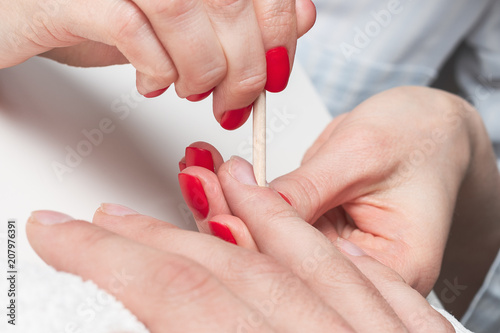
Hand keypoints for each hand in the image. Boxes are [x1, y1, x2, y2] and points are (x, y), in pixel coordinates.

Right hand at [0, 0, 315, 127]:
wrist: (29, 9)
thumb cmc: (110, 10)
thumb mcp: (189, 18)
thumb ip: (246, 16)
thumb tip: (301, 17)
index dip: (279, 32)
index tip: (276, 73)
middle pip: (228, 1)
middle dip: (243, 68)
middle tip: (233, 103)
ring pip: (183, 12)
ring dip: (200, 70)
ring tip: (189, 90)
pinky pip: (130, 28)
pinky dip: (155, 66)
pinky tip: (153, 82)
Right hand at [27, 194, 453, 331]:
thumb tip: (143, 319)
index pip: (179, 300)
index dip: (109, 261)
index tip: (63, 236)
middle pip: (234, 277)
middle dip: (159, 242)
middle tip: (108, 221)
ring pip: (311, 262)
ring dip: (256, 216)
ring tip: (221, 183)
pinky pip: (381, 286)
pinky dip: (335, 254)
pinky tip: (314, 232)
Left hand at [178, 86, 498, 295]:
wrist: (430, 129)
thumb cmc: (419, 137)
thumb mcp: (364, 152)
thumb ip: (309, 187)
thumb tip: (253, 204)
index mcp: (396, 266)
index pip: (311, 265)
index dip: (257, 233)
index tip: (219, 198)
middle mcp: (363, 274)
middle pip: (282, 261)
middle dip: (229, 217)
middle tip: (197, 179)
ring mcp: (336, 258)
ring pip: (268, 244)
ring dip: (226, 205)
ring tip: (198, 170)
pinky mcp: (317, 237)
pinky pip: (272, 224)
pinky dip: (240, 198)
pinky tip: (213, 176)